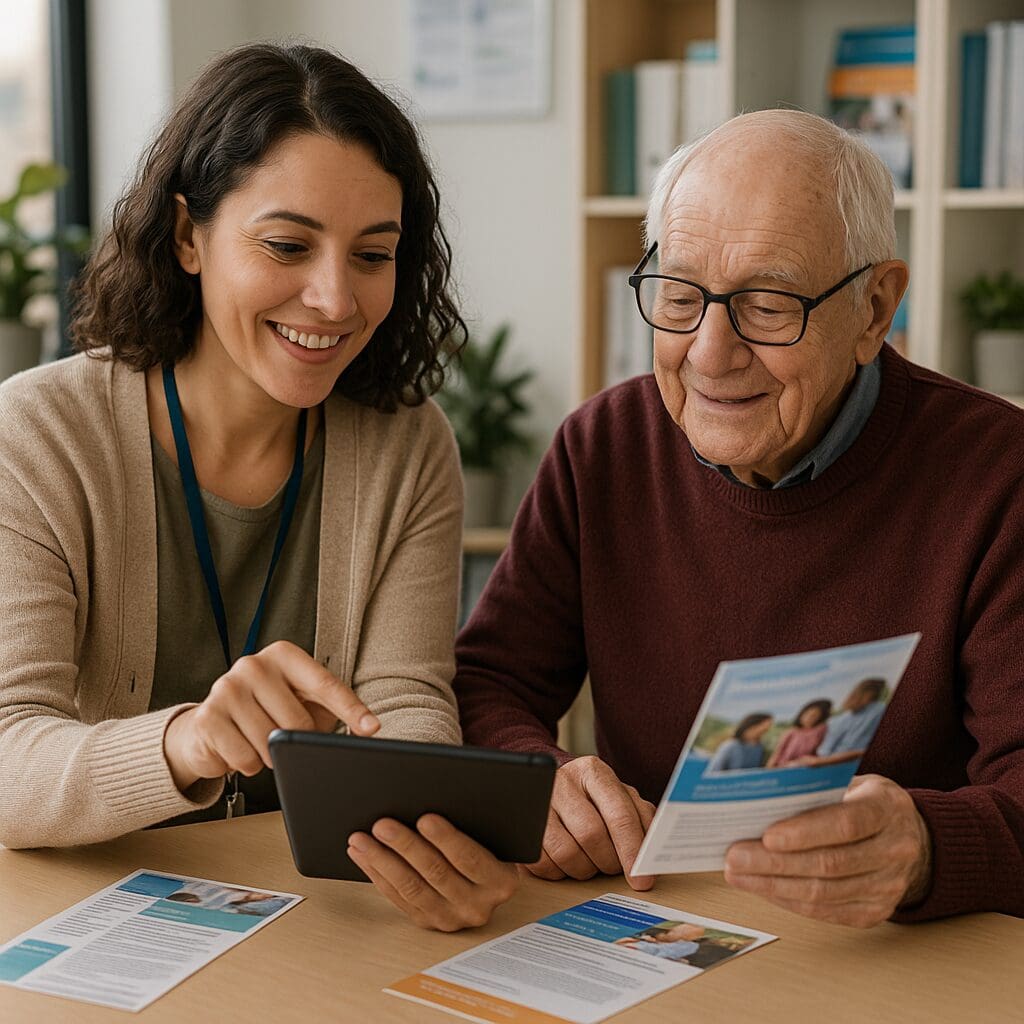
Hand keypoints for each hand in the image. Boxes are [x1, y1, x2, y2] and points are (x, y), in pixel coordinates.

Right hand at [163, 640, 378, 790]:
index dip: (350, 709)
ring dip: (272, 756)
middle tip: (286, 738)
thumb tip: (368, 729)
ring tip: (259, 740)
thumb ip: (332, 708)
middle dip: (299, 742)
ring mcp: (226, 687)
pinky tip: (239, 747)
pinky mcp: (208, 717)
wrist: (210, 727)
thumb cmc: (267, 712)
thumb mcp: (302, 702)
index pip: (325, 684)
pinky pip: (245, 758)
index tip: (371, 728)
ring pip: (271, 743)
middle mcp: (253, 664)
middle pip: (298, 722)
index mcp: (283, 655)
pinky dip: (248, 764)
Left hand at [346, 814, 518, 930]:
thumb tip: (434, 803)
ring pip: (411, 887)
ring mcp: (451, 917)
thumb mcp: (496, 836)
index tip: (425, 818)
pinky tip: (363, 854)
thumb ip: (476, 823)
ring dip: (382, 860)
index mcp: (500, 881)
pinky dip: (377, 874)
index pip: (471, 859)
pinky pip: (398, 897)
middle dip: (405, 846)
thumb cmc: (492, 847)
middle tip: (382, 824)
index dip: (446, 839)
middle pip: (436, 872)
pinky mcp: (428, 921)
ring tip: (362, 838)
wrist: (491, 883)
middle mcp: (477, 905)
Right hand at [526, 756, 655, 889]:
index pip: (619, 815)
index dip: (633, 851)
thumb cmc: (591, 795)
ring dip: (584, 870)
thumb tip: (657, 850)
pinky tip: (567, 863)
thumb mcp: (620, 796)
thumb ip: (642, 818)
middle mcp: (564, 781)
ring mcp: (538, 802)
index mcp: (594, 772)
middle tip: (613, 867)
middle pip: (592, 836)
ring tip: (590, 863)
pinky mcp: (521, 825)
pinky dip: (560, 872)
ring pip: (567, 853)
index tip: (642, 879)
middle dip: (608, 862)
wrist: (550, 781)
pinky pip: (543, 862)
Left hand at [723, 774, 931, 927]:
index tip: (766, 836)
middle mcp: (895, 850)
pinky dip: (789, 901)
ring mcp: (888, 886)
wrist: (909, 836)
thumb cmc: (865, 801)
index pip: (846, 823)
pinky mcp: (875, 911)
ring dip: (774, 886)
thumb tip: (765, 782)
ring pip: (824, 893)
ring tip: (737, 874)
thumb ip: (815, 779)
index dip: (805, 832)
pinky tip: (762, 888)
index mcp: (887, 808)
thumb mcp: (850, 778)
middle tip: (734, 856)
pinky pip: (826, 911)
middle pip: (829, 863)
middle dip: (775, 863)